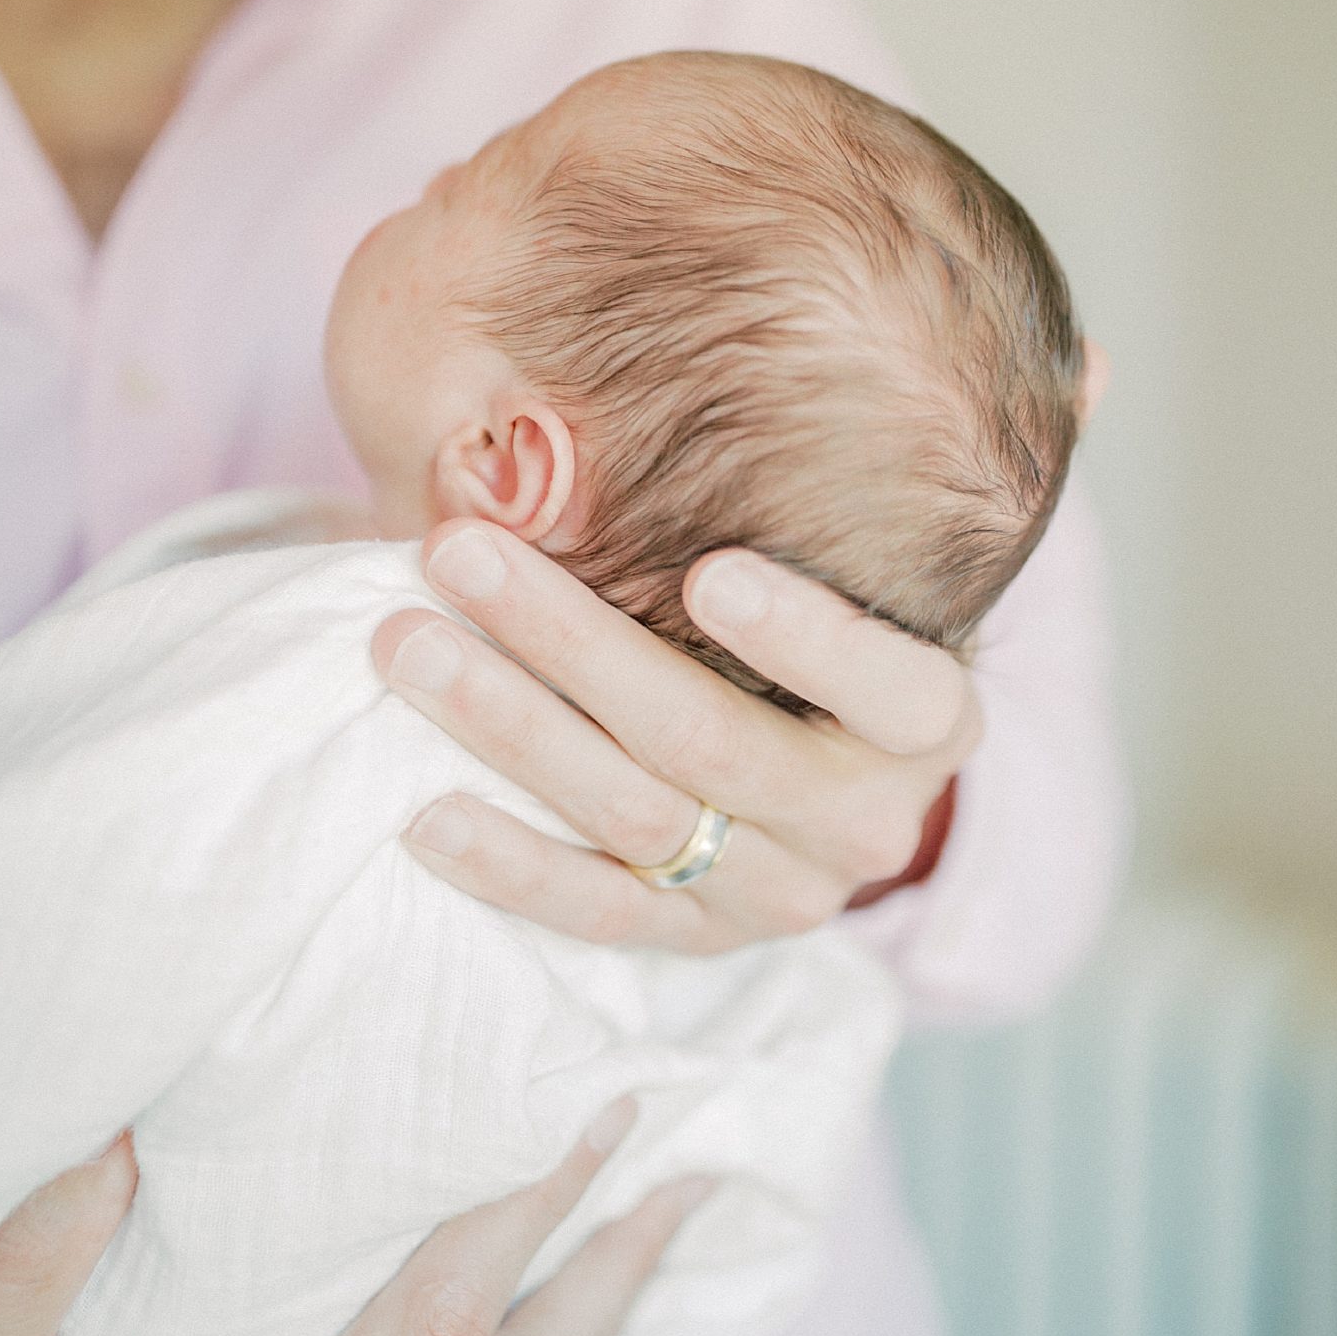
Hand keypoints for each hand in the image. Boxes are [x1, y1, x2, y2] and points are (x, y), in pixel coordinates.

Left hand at [371, 524, 981, 953]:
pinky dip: (509, 863)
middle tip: (459, 552)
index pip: (887, 682)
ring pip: (638, 818)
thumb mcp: (828, 558)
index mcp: (926, 717)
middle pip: (712, 738)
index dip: (802, 636)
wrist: (814, 760)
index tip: (708, 572)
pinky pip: (595, 914)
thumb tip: (840, 394)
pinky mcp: (694, 941)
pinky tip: (426, 810)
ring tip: (409, 646)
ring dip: (511, 728)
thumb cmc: (805, 612)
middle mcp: (868, 818)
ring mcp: (780, 891)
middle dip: (572, 642)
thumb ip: (785, 497)